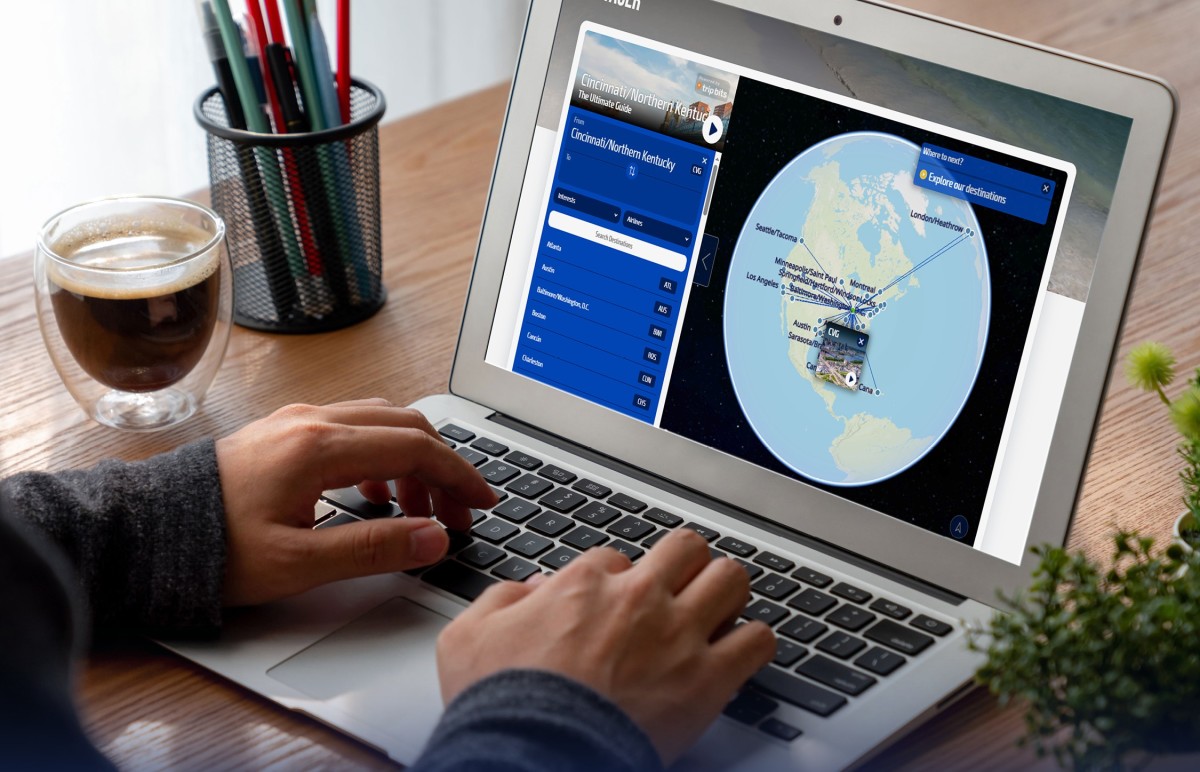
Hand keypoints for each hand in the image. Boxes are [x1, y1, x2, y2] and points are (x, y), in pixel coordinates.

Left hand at [216, 399, 496, 605]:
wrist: (142, 534)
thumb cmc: (211, 550)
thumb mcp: (298, 563)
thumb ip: (373, 548)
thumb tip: (434, 539)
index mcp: (319, 446)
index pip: (415, 446)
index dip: (458, 475)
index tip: (482, 503)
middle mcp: (310, 421)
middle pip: (404, 425)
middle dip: (442, 467)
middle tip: (458, 512)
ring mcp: (294, 422)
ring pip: (379, 421)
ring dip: (412, 458)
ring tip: (419, 510)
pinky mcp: (282, 432)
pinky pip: (351, 427)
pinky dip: (381, 453)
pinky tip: (376, 491)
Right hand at [436, 530, 776, 764]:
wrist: (533, 755)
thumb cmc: (501, 704)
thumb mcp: (468, 637)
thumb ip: (501, 599)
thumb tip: (533, 588)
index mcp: (583, 585)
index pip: (615, 557)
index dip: (616, 579)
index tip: (613, 602)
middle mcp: (637, 599)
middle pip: (685, 548)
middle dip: (684, 566)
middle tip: (679, 588)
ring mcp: (677, 635)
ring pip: (731, 578)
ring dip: (726, 592)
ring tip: (718, 610)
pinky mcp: (708, 680)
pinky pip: (758, 640)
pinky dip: (754, 642)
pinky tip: (740, 650)